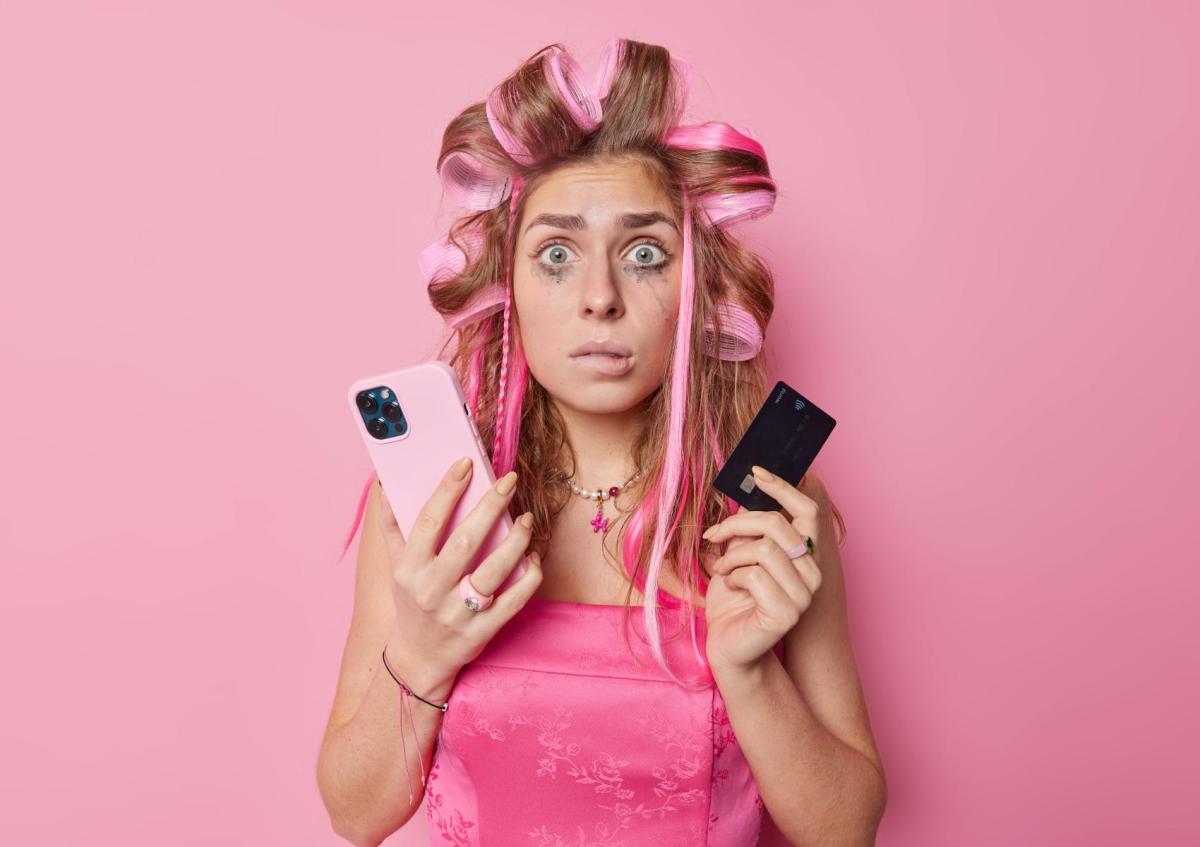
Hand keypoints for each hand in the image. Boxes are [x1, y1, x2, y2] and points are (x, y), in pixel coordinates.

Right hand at [375, 458, 543, 689]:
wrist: (418, 659)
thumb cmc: (410, 603)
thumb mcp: (396, 566)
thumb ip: (392, 525)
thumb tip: (386, 482)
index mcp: (409, 569)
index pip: (429, 521)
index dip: (448, 489)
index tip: (466, 463)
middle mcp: (432, 590)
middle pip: (466, 541)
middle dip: (491, 506)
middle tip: (509, 479)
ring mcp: (459, 613)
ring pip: (494, 570)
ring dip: (516, 540)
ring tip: (526, 517)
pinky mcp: (483, 631)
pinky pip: (514, 599)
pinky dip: (529, 575)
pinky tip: (534, 556)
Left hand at [700, 466, 822, 674]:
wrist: (727, 645)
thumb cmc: (733, 601)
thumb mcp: (740, 556)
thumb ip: (750, 531)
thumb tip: (747, 493)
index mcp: (804, 555)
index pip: (807, 511)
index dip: (783, 487)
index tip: (756, 471)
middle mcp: (812, 572)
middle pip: (776, 524)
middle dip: (737, 524)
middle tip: (715, 536)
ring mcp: (804, 594)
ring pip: (763, 548)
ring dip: (732, 557)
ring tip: (723, 571)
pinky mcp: (787, 612)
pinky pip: (754, 575)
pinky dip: (733, 577)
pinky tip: (731, 588)